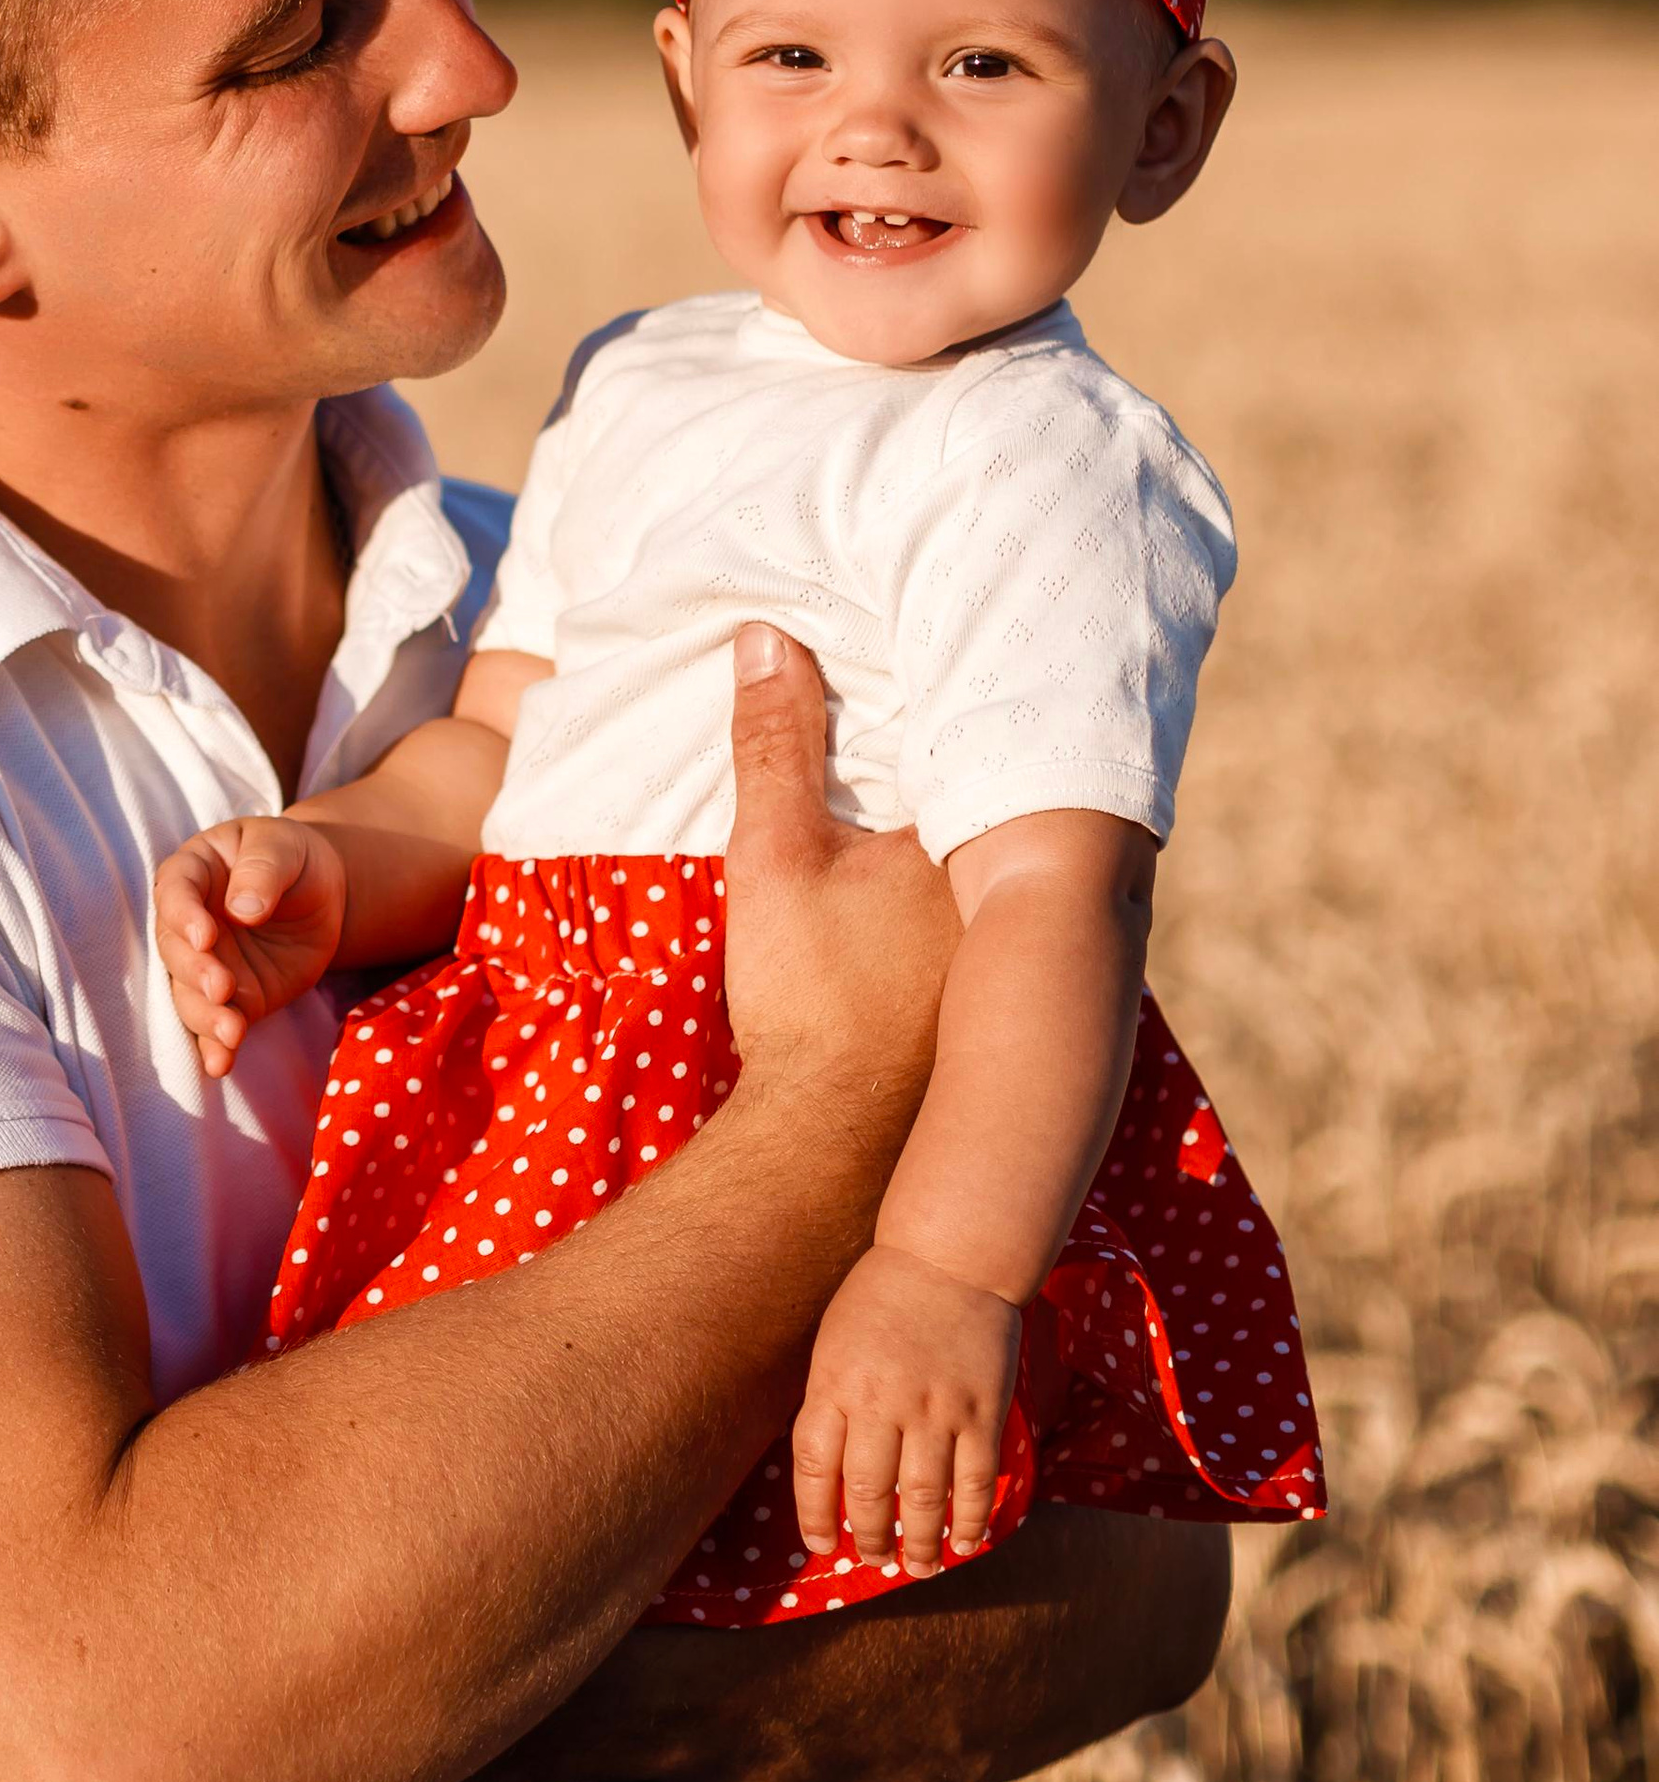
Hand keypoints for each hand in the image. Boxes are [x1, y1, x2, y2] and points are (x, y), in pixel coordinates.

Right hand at [154, 817, 348, 1075]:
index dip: (183, 916)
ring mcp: (207, 964)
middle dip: (195, 973)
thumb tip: (243, 909)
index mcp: (193, 872)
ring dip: (205, 1017)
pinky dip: (215, 1047)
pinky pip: (215, 1026)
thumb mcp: (284, 847)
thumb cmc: (294, 857)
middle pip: (176, 951)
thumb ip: (263, 870)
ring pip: (189, 994)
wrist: (323, 893)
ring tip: (232, 1032)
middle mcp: (189, 923)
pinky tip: (221, 1064)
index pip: (174, 893)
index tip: (205, 937)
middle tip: (222, 987)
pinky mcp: (232, 998)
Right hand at [721, 625, 959, 1144]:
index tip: (932, 646)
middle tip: (947, 690)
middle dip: (973, 753)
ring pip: (994, 855)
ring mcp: (1010, 951)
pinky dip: (963, 881)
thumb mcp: (775, 854)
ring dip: (969, 821)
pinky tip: (926, 877)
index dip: (948, 692)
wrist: (827, 1143)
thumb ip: (773, 745)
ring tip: (936, 769)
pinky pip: (986, 907)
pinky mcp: (990, 996)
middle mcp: (1014, 893)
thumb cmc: (809, 996)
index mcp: (974, 841)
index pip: (970, 736)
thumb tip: (767, 637)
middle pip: (994, 793)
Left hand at [791, 1244, 1022, 1580]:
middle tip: (875, 1558)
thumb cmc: (881, 1300)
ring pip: (923, 1499)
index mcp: (834, 1383)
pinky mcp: (982, 1410)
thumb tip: (830, 1478)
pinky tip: (965, 1542)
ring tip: (918, 1566)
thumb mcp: (833, 1344)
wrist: (950, 1256)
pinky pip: (976, 1481)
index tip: (821, 1546)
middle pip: (868, 1493)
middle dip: (869, 1539)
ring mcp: (936, 1408)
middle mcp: (882, 1401)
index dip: (814, 1517)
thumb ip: (831, 1404)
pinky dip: (971, 1520)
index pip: (814, 1468)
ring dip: (919, 1543)